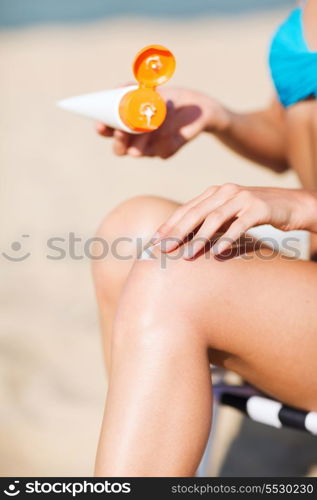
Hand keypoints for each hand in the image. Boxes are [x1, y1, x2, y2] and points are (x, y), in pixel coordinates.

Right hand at [96, 87, 228, 158]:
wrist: (194, 107)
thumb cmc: (166, 97)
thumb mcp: (148, 88)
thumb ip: (131, 87)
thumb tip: (118, 89)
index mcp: (125, 126)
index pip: (107, 132)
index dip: (102, 129)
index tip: (101, 125)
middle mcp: (135, 141)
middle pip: (119, 149)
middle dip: (119, 141)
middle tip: (121, 131)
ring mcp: (150, 148)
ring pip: (140, 150)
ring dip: (145, 135)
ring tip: (156, 114)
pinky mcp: (167, 151)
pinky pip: (163, 149)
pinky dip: (167, 133)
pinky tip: (171, 115)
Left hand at [150, 184, 316, 257]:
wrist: (291, 205)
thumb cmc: (255, 213)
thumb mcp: (229, 216)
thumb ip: (209, 223)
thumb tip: (184, 242)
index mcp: (214, 192)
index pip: (186, 209)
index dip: (169, 225)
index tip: (154, 242)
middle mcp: (225, 191)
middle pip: (195, 213)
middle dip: (176, 232)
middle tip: (163, 249)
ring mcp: (242, 197)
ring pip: (214, 219)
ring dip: (198, 238)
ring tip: (186, 255)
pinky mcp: (258, 208)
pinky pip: (239, 225)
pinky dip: (227, 239)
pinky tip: (217, 253)